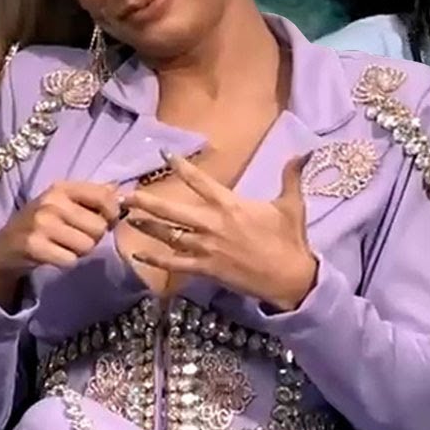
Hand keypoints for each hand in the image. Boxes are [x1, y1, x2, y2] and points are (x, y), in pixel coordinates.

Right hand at [0, 181, 120, 308]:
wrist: (6, 245)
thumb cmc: (42, 221)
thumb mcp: (64, 202)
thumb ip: (92, 196)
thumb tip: (121, 190)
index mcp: (62, 187)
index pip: (104, 196)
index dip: (112, 213)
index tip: (105, 220)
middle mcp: (51, 202)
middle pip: (99, 227)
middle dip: (93, 237)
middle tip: (77, 237)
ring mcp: (41, 224)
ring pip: (87, 245)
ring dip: (80, 252)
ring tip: (66, 246)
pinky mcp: (34, 246)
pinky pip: (70, 259)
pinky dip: (67, 261)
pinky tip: (55, 255)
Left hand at [124, 151, 317, 310]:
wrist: (290, 278)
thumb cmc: (289, 240)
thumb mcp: (291, 205)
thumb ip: (291, 176)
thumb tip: (303, 151)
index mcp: (231, 206)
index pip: (200, 182)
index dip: (181, 167)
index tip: (164, 155)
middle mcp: (214, 225)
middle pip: (174, 210)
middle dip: (148, 202)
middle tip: (126, 195)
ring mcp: (207, 248)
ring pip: (170, 235)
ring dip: (148, 226)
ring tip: (127, 218)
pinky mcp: (206, 269)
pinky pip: (175, 263)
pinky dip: (155, 259)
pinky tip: (138, 254)